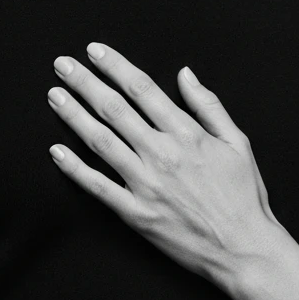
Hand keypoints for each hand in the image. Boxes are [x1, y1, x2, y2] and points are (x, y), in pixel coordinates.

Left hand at [46, 44, 298, 299]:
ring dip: (74, 115)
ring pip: (101, 141)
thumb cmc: (243, 195)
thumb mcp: (238, 141)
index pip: (143, 89)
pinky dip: (75, 169)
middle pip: (115, 109)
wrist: (243, 248)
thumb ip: (209, 105)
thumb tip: (185, 74)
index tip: (96, 52)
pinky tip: (57, 152)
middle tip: (63, 64)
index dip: (116, 67)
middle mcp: (162, 154)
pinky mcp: (135, 213)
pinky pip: (98, 187)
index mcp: (187, 133)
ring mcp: (145, 184)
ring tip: (55, 96)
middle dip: (86, 82)